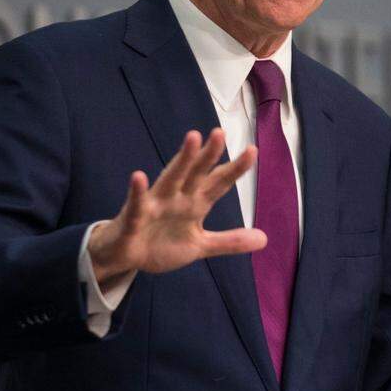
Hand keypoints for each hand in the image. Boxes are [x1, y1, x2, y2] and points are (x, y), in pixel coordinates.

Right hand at [88, 128, 265, 289]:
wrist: (125, 257)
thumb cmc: (161, 244)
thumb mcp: (200, 246)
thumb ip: (230, 241)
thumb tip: (264, 239)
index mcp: (195, 204)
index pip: (218, 183)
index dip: (235, 169)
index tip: (252, 150)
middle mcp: (177, 198)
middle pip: (196, 173)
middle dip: (208, 154)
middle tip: (220, 133)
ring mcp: (154, 206)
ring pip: (170, 179)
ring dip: (181, 160)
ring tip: (192, 139)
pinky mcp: (133, 219)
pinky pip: (136, 205)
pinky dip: (137, 192)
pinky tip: (138, 177)